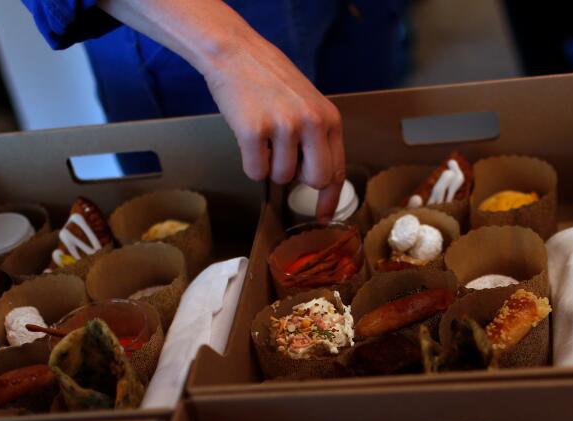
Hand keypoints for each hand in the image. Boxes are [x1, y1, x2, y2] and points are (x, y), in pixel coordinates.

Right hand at [97, 0, 346, 221]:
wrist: (235, 53)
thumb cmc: (270, 79)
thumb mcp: (308, 104)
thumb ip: (318, 138)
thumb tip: (318, 181)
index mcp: (329, 118)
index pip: (337, 170)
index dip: (329, 198)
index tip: (322, 216)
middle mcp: (311, 123)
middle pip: (315, 180)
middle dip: (297, 179)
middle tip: (282, 159)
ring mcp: (283, 126)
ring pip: (281, 177)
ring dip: (269, 165)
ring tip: (263, 135)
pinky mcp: (253, 131)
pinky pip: (255, 172)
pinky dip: (249, 161)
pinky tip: (248, 136)